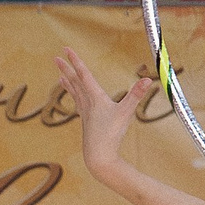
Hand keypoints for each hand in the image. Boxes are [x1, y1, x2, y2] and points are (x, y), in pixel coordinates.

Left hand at [55, 45, 155, 176]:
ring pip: (74, 92)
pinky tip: (74, 97)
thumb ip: (137, 95)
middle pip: (74, 81)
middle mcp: (87, 103)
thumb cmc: (111, 134)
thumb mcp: (127, 113)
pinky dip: (74, 96)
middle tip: (56, 57)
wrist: (98, 155)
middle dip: (66, 68)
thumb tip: (148, 80)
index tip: (66, 49)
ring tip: (60, 75)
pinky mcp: (86, 121)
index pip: (84, 74)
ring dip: (67, 82)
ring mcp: (85, 113)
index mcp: (95, 97)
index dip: (75, 60)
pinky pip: (78, 103)